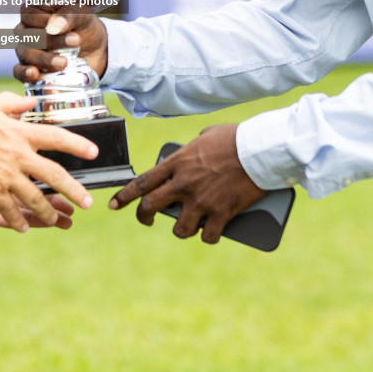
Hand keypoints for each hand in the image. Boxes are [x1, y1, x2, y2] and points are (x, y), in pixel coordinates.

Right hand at [0, 92, 95, 232]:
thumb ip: (14, 103)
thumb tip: (32, 102)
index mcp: (20, 133)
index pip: (56, 138)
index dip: (78, 145)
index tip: (94, 153)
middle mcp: (17, 155)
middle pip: (54, 174)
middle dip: (74, 190)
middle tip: (87, 202)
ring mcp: (5, 175)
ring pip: (35, 198)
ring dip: (48, 212)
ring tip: (56, 219)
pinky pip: (10, 211)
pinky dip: (18, 221)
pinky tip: (23, 227)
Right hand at [16, 6, 107, 83]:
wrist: (94, 50)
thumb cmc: (84, 27)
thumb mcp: (82, 16)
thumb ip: (68, 16)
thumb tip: (52, 27)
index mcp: (35, 12)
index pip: (28, 13)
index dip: (42, 19)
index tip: (60, 25)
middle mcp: (26, 31)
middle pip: (28, 35)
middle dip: (50, 40)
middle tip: (74, 41)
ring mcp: (25, 51)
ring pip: (25, 54)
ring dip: (43, 59)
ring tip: (63, 62)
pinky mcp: (29, 70)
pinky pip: (18, 72)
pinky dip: (25, 74)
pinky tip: (35, 75)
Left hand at [109, 124, 265, 243]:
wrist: (258, 149)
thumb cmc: (235, 138)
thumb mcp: (206, 135)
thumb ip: (193, 147)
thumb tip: (195, 152)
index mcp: (176, 163)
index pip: (142, 182)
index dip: (125, 196)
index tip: (114, 204)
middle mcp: (183, 184)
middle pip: (151, 207)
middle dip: (144, 217)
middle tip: (146, 220)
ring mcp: (201, 201)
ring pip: (179, 228)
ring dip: (182, 229)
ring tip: (189, 226)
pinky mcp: (220, 213)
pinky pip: (208, 236)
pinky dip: (210, 236)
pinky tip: (213, 232)